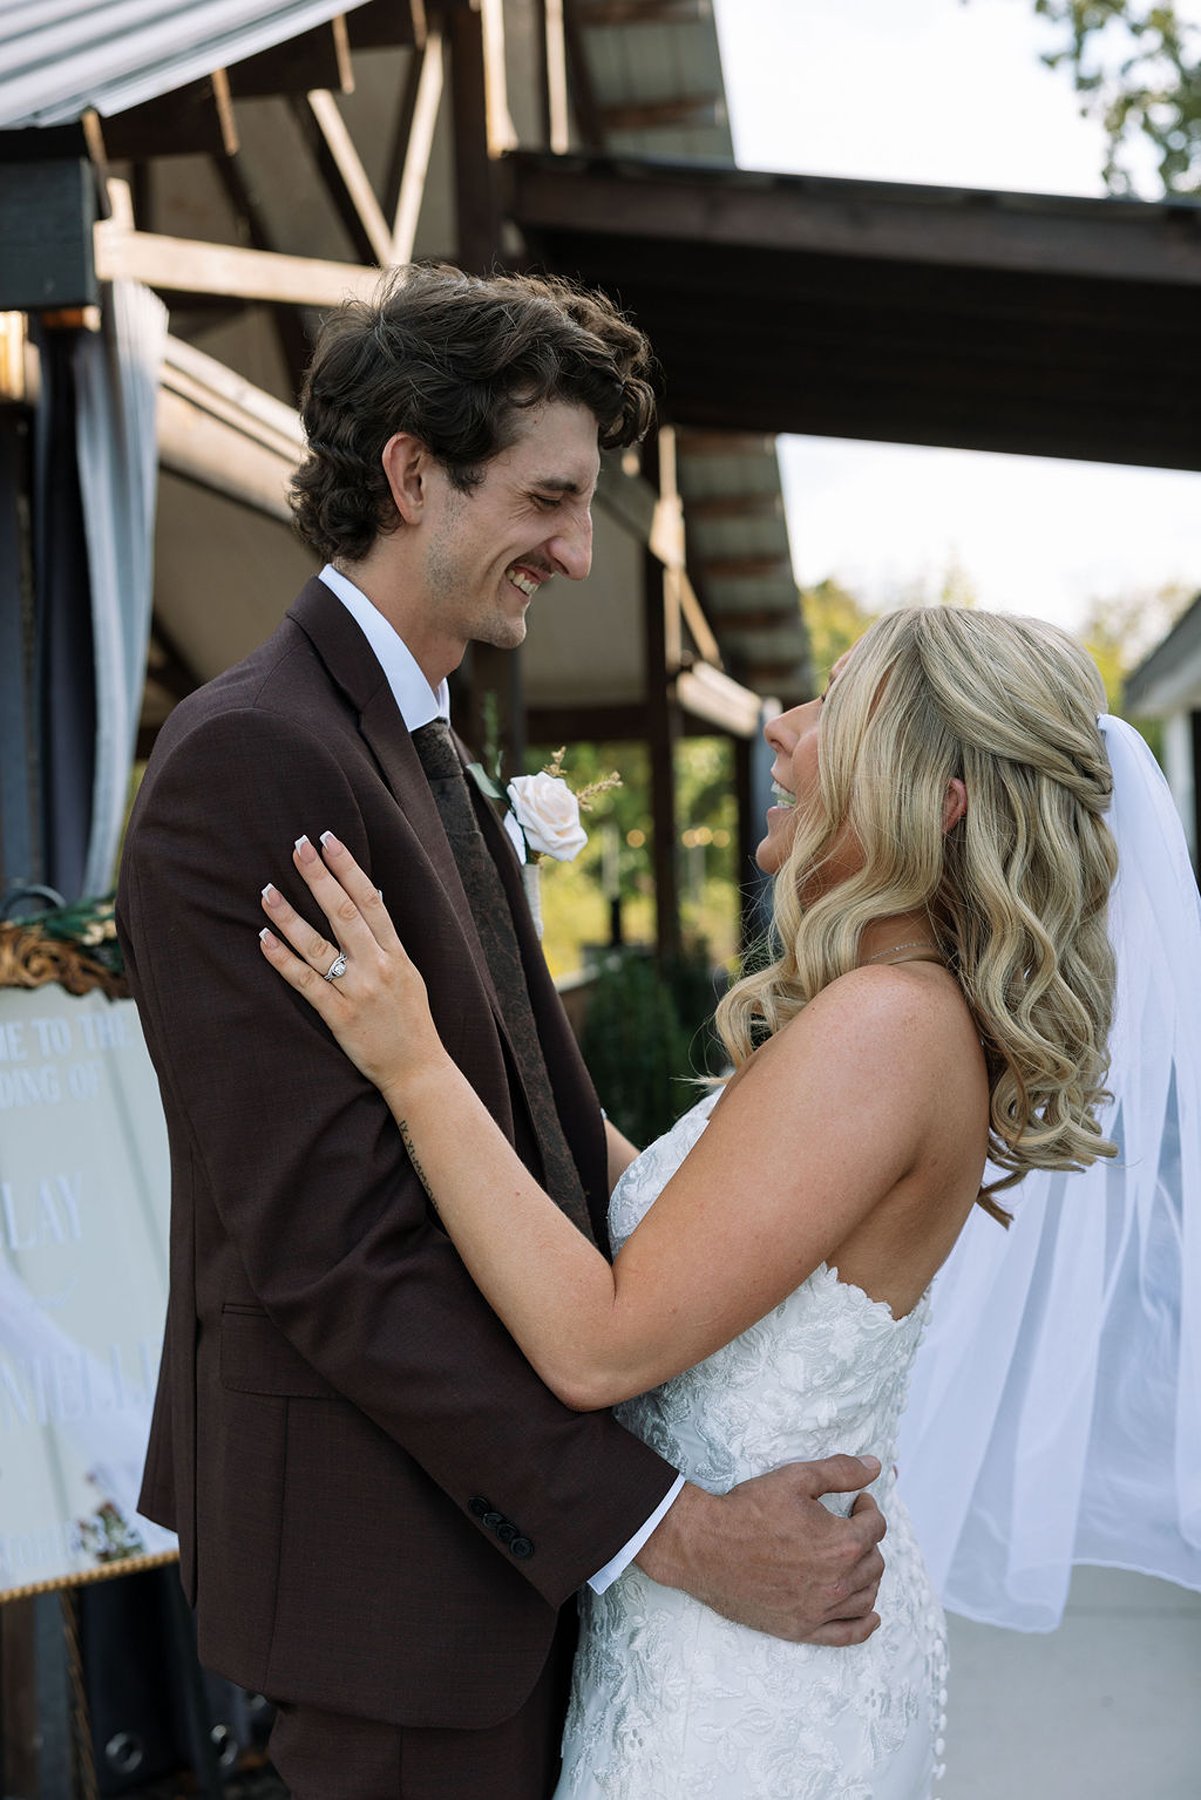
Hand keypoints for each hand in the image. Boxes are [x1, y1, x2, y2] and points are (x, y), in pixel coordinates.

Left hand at [259, 832, 444, 1098]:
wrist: (418, 1070)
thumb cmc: (411, 1022)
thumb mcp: (410, 976)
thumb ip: (389, 942)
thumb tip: (373, 899)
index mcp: (397, 954)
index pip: (371, 901)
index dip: (349, 868)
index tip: (329, 840)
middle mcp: (378, 967)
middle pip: (345, 913)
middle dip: (319, 877)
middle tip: (297, 847)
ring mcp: (358, 992)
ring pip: (319, 945)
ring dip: (290, 915)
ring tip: (266, 890)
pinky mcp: (340, 1017)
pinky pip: (306, 983)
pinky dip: (283, 960)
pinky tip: (264, 939)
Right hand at [636, 1457, 886, 1645]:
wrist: (705, 1547)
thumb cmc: (749, 1509)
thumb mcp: (796, 1478)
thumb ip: (840, 1471)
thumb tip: (875, 1466)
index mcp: (841, 1543)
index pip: (876, 1527)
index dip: (869, 1509)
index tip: (857, 1502)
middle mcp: (837, 1582)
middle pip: (874, 1562)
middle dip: (868, 1540)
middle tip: (849, 1526)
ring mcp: (820, 1610)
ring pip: (866, 1596)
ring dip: (867, 1575)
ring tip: (852, 1559)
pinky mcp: (802, 1629)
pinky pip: (847, 1635)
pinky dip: (864, 1625)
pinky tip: (871, 1615)